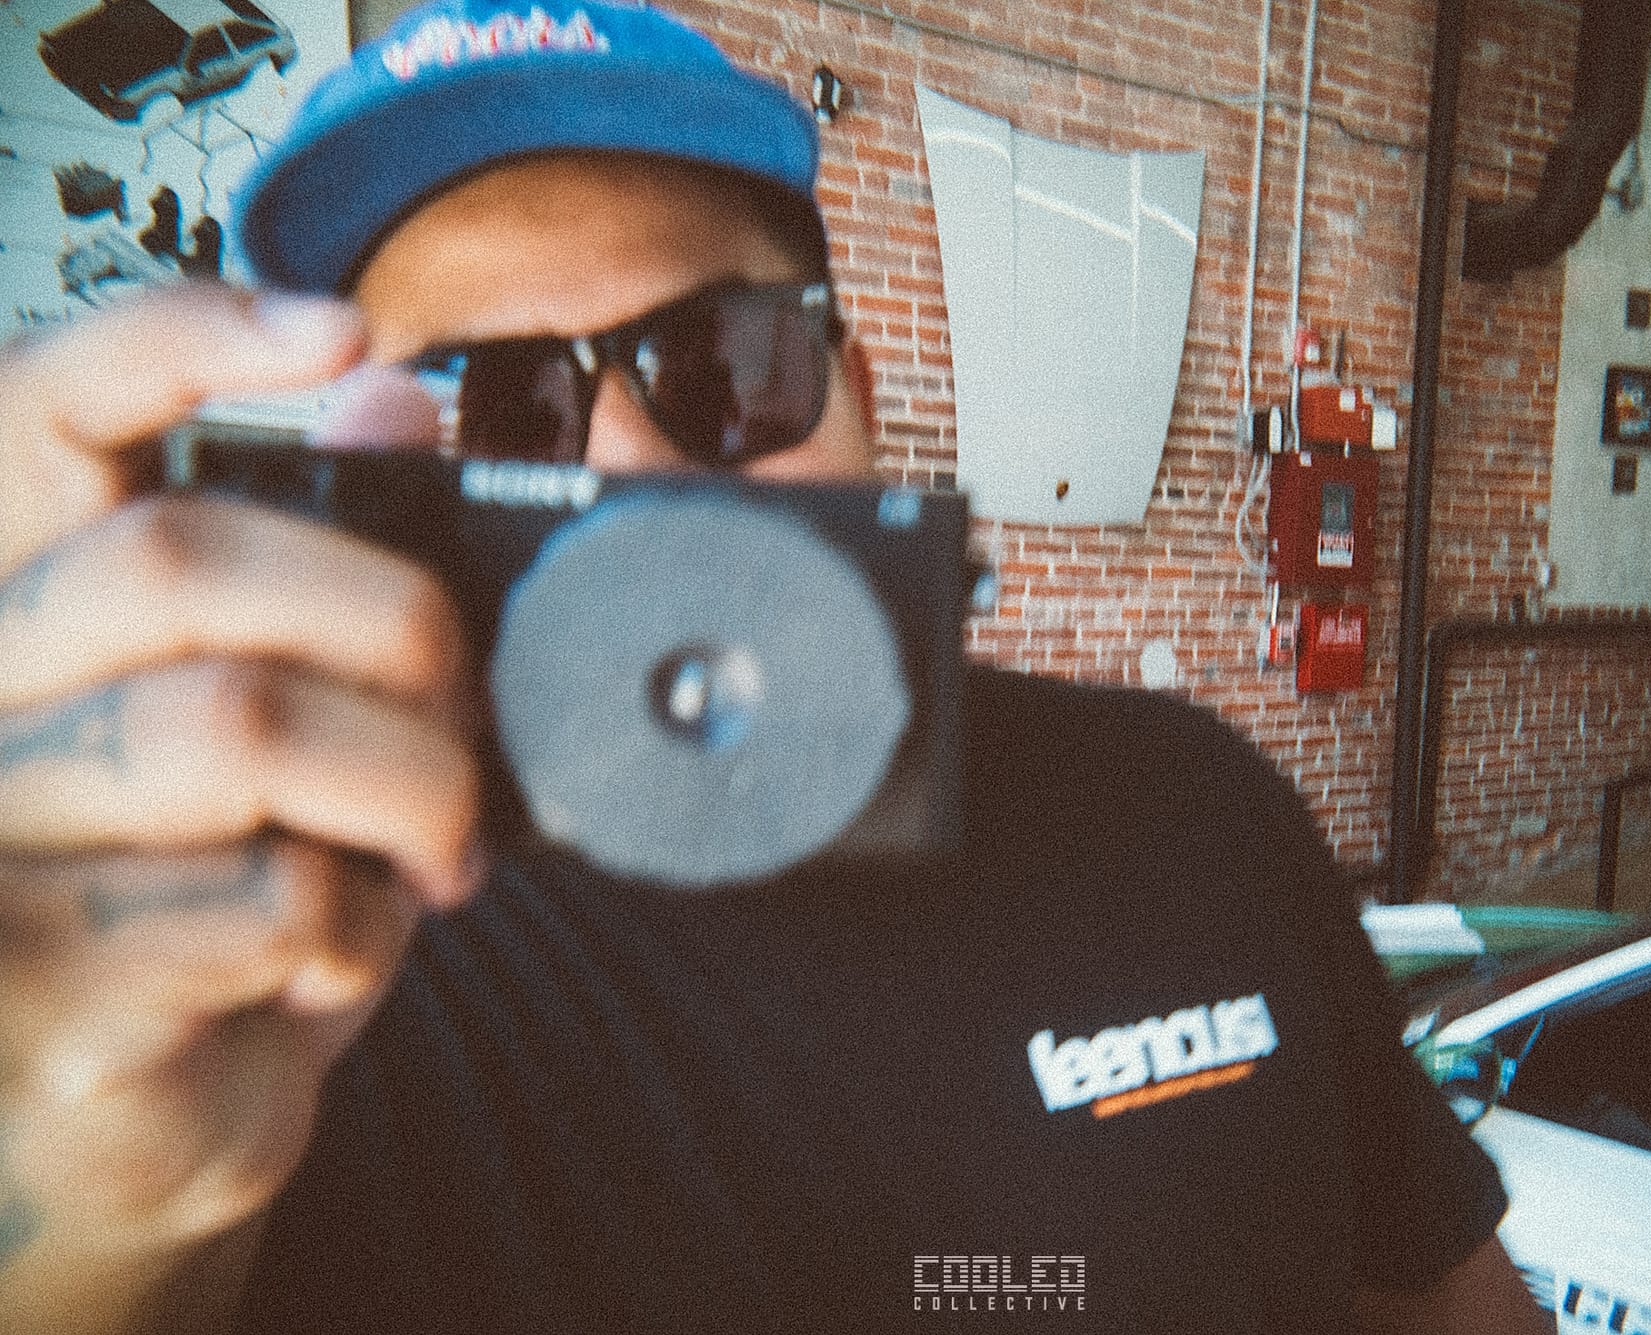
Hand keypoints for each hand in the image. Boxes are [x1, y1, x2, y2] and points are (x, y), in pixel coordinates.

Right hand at [0, 285, 480, 1331]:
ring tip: (432, 848)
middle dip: (392, 623)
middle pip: (180, 558)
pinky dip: (362, 922)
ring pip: (239, 724)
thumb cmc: (212, 899)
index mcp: (20, 599)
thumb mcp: (285, 714)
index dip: (181, 337)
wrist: (138, 1123)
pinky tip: (335, 953)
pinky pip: (269, 893)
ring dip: (406, 787)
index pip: (39, 400)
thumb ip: (322, 559)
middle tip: (461, 710)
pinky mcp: (35, 982)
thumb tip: (390, 395)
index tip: (341, 332)